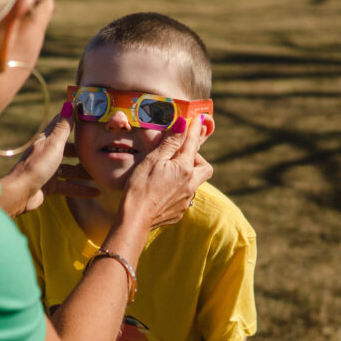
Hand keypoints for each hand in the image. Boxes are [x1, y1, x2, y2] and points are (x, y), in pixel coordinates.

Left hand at [0, 114, 98, 216]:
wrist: (20, 193)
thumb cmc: (37, 166)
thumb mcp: (53, 144)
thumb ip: (63, 127)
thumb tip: (68, 103)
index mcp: (47, 140)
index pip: (62, 125)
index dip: (75, 119)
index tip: (91, 116)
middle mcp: (48, 153)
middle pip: (70, 149)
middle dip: (85, 150)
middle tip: (103, 149)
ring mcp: (48, 170)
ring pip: (71, 169)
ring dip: (85, 172)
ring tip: (102, 172)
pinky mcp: (50, 185)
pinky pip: (69, 186)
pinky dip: (81, 189)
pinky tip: (97, 192)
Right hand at [121, 114, 213, 229]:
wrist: (135, 220)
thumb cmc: (140, 188)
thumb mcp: (152, 161)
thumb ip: (170, 143)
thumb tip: (183, 124)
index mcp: (184, 169)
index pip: (191, 143)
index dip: (194, 129)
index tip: (199, 119)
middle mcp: (190, 184)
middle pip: (204, 167)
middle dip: (197, 158)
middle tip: (183, 154)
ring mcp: (186, 200)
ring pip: (195, 183)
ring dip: (187, 174)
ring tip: (171, 172)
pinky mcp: (179, 212)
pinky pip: (184, 196)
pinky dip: (179, 189)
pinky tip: (164, 190)